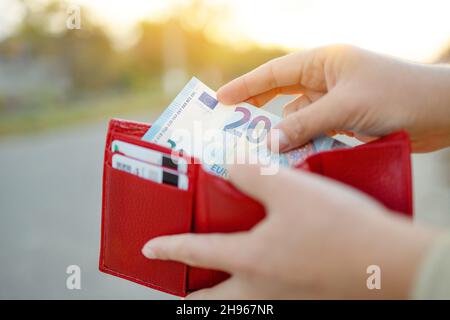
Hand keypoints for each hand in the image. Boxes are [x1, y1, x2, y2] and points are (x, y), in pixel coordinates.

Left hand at [142, 164, 437, 298]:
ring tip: (222, 278)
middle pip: (213, 301)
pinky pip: (270, 300)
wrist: (390, 263)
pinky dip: (257, 290)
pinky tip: (269, 271)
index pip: (196, 252)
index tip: (148, 250)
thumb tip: (227, 165)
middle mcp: (262, 289)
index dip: (168, 248)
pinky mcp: (307, 300)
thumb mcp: (290, 189)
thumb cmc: (338, 227)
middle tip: (183, 285)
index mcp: (251, 260)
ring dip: (225, 293)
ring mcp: (285, 300)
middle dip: (193, 295)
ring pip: (241, 303)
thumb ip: (251, 174)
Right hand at [216, 45, 449, 151]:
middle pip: (281, 92)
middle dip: (257, 108)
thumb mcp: (345, 108)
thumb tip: (268, 144)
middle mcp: (326, 79)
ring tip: (259, 150)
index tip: (220, 99)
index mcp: (324, 62)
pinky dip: (302, 143)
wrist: (440, 113)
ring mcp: (335, 101)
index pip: (275, 72)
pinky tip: (291, 157)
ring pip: (297, 117)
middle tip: (230, 124)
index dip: (246, 85)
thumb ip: (303, 124)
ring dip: (283, 133)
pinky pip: (313, 131)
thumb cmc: (396, 96)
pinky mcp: (344, 121)